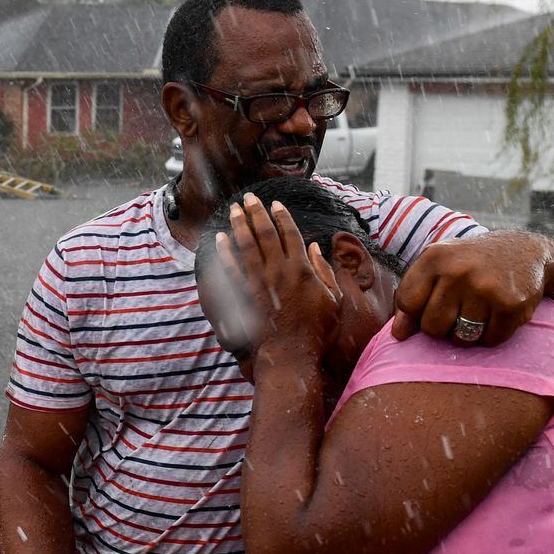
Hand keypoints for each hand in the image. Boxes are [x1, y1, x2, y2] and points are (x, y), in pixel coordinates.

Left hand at [212, 193, 341, 360]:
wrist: (291, 355)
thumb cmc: (317, 331)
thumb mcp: (333, 300)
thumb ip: (324, 271)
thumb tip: (315, 247)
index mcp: (301, 270)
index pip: (290, 235)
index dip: (282, 217)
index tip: (275, 204)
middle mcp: (278, 271)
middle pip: (265, 235)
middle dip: (257, 214)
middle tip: (249, 198)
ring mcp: (259, 283)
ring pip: (247, 247)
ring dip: (240, 226)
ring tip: (234, 210)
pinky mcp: (245, 296)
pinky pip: (231, 269)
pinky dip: (225, 253)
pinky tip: (220, 240)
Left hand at [392, 230, 550, 346]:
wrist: (527, 251)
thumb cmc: (471, 263)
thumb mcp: (439, 266)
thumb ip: (413, 296)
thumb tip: (398, 334)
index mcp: (435, 258)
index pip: (407, 303)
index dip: (415, 313)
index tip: (430, 306)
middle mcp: (458, 271)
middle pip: (432, 327)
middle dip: (442, 327)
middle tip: (458, 310)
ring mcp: (486, 288)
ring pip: (461, 338)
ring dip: (468, 333)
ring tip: (478, 311)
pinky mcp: (511, 304)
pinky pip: (490, 340)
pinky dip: (492, 334)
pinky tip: (497, 314)